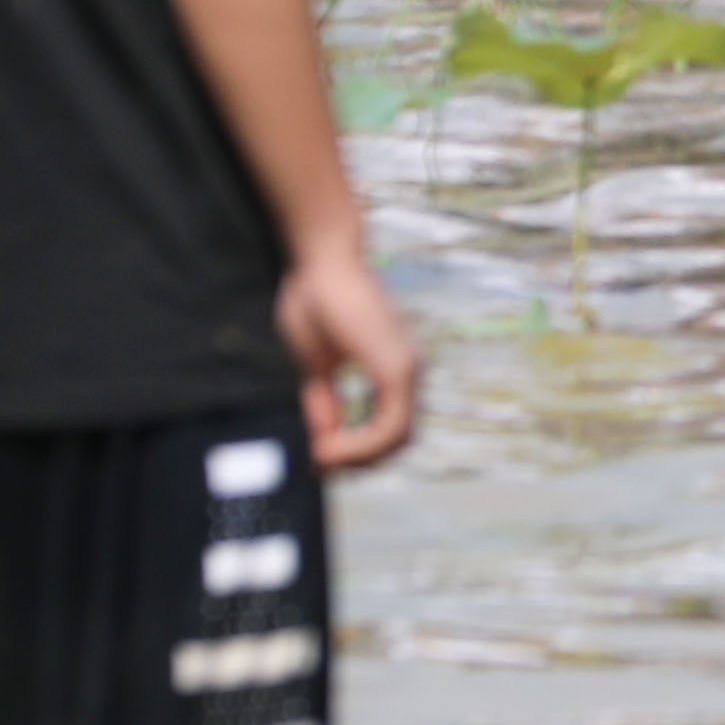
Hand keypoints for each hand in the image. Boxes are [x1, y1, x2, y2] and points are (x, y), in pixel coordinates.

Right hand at [284, 237, 423, 472]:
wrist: (321, 260)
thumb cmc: (315, 300)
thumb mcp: (316, 365)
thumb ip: (324, 401)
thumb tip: (321, 440)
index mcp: (392, 370)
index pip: (390, 429)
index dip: (359, 452)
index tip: (320, 458)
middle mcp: (408, 371)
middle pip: (398, 441)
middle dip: (360, 460)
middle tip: (320, 464)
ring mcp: (406, 368)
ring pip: (397, 438)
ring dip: (358, 456)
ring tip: (321, 455)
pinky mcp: (395, 366)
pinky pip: (390, 424)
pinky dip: (361, 443)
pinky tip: (328, 445)